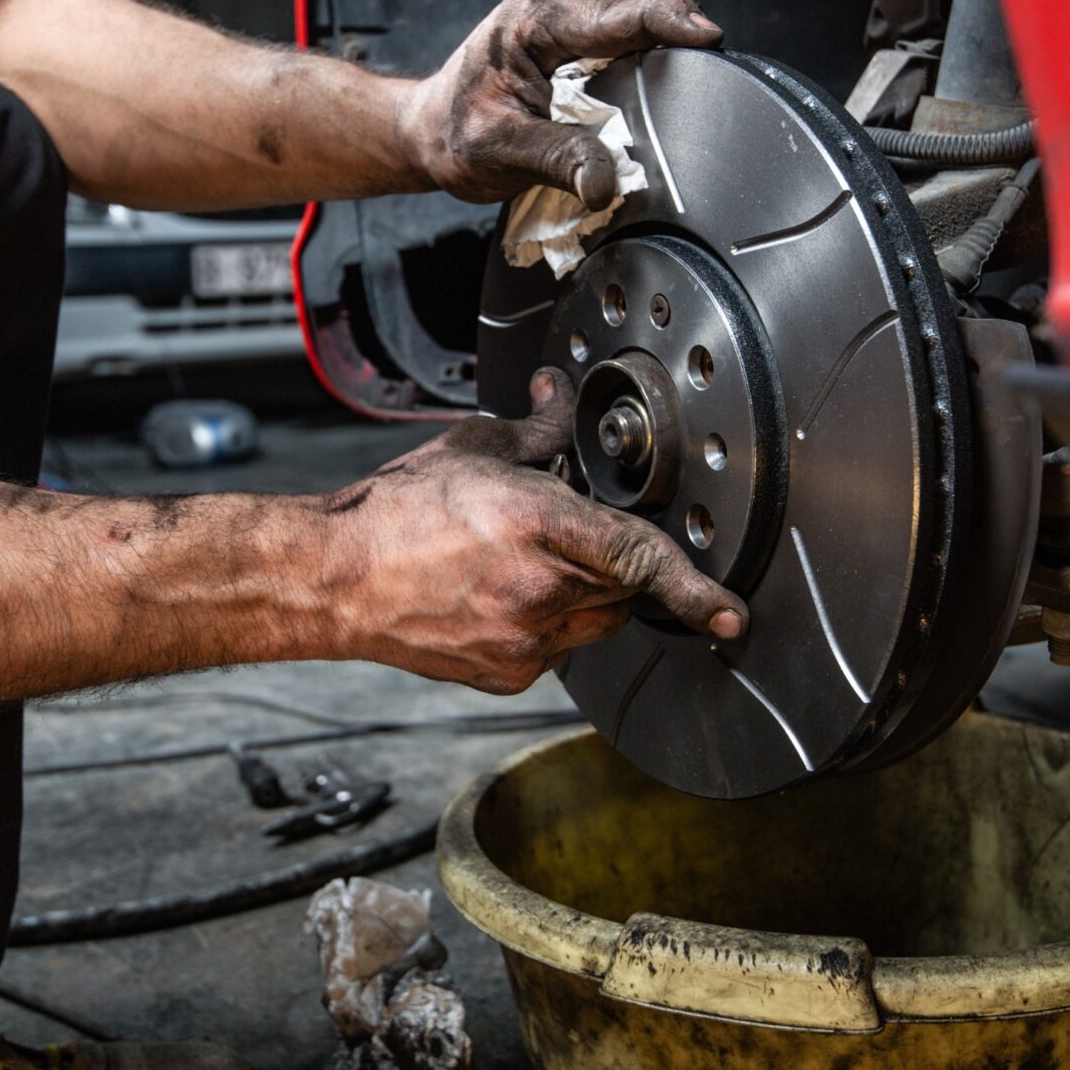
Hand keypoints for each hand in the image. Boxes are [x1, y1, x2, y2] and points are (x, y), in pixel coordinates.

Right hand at [321, 369, 746, 693]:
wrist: (338, 579)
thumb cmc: (395, 514)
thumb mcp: (475, 450)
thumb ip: (537, 428)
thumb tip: (560, 395)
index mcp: (539, 526)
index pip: (639, 555)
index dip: (695, 588)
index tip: (731, 613)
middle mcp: (540, 590)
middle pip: (624, 584)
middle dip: (610, 556)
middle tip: (556, 531)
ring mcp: (526, 640)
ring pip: (599, 620)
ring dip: (586, 591)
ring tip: (522, 562)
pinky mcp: (510, 674)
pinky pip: (562, 648)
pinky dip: (551, 622)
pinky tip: (501, 595)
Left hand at [401, 0, 722, 209]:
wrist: (428, 131)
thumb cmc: (454, 135)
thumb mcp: (500, 152)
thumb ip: (557, 161)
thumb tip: (604, 182)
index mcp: (536, 18)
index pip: (622, 12)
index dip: (673, 24)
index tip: (710, 39)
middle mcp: (556, 2)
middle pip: (645, 0)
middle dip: (682, 30)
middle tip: (709, 74)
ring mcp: (570, 12)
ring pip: (644, 8)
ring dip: (670, 39)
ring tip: (689, 79)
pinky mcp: (581, 30)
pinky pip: (633, 28)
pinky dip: (655, 49)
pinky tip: (660, 80)